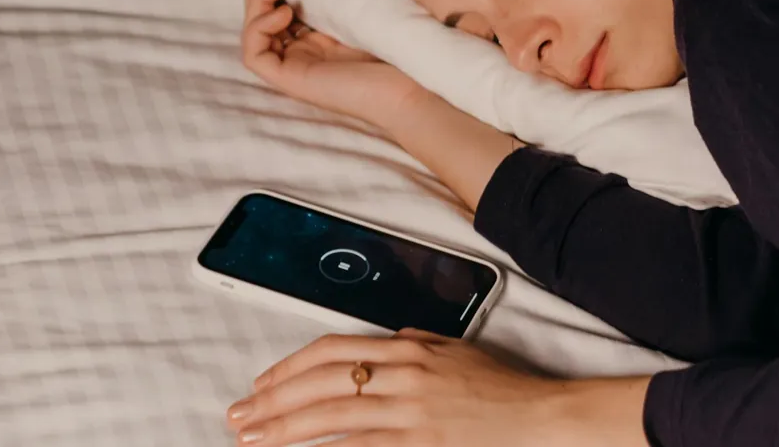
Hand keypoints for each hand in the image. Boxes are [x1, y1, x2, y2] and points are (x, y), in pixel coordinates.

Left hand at [225, 331, 580, 446]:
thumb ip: (416, 343)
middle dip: (272, 402)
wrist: (539, 417)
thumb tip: (386, 341)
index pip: (332, 351)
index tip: (261, 385)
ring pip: (331, 419)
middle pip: (320, 385)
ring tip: (254, 440)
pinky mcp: (419, 446)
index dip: (288, 368)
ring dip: (285, 430)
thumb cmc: (501, 386)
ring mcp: (410, 415)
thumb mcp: (456, 349)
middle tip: (239, 418)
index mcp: (409, 349)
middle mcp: (404, 377)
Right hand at [241, 0, 425, 124]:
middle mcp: (301, 51)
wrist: (412, 87)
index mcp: (316, 36)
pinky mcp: (290, 81)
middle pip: (260, 14)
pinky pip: (254, 56)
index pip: (277, 5)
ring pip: (253, 31)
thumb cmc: (396, 48)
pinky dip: (260, 29)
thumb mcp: (359, 7)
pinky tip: (284, 13)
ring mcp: (294, 67)